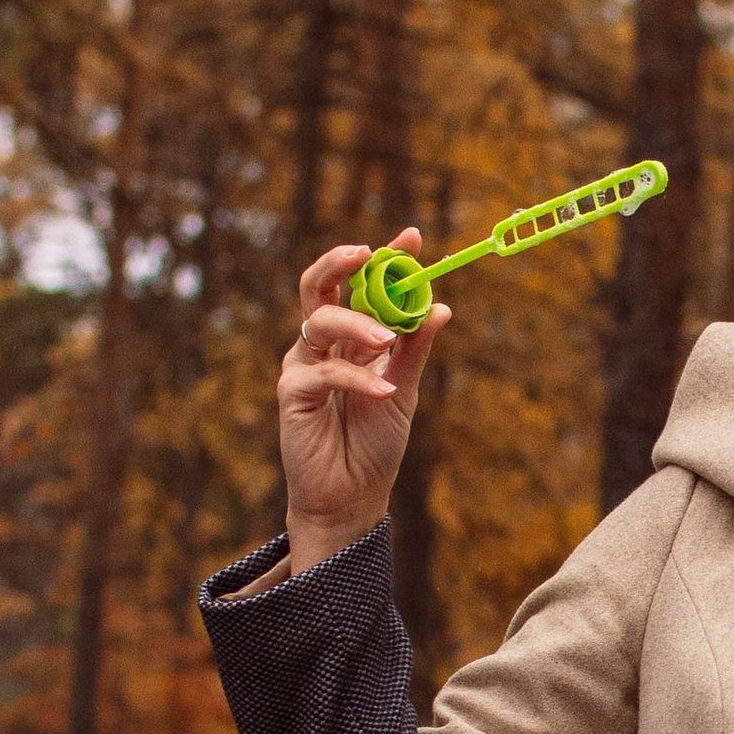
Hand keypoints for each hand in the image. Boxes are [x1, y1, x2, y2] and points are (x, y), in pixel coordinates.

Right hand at [277, 235, 451, 571]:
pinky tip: (383, 392)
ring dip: (357, 322)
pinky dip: (357, 378)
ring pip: (320, 320)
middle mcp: (324, 343)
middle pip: (319, 285)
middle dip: (342, 262)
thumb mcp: (404, 389)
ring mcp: (304, 363)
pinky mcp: (292, 392)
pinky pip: (323, 371)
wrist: (353, 496)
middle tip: (369, 253)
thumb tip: (440, 306)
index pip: (362, 285)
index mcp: (352, 336)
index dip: (384, 257)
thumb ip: (414, 349)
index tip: (412, 236)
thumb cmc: (374, 444)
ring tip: (388, 340)